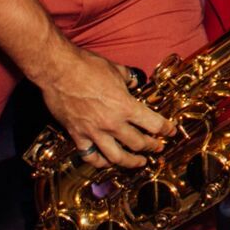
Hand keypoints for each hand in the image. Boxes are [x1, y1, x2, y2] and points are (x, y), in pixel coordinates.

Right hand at [40, 47, 174, 169]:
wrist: (58, 71)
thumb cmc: (87, 66)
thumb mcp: (116, 70)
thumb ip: (129, 79)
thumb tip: (136, 82)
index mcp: (125, 106)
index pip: (153, 123)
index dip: (166, 129)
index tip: (171, 131)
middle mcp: (112, 123)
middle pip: (138, 143)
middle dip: (152, 146)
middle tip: (158, 147)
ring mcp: (94, 132)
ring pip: (117, 157)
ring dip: (132, 162)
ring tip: (140, 162)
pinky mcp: (77, 136)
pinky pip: (91, 156)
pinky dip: (101, 162)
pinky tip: (108, 162)